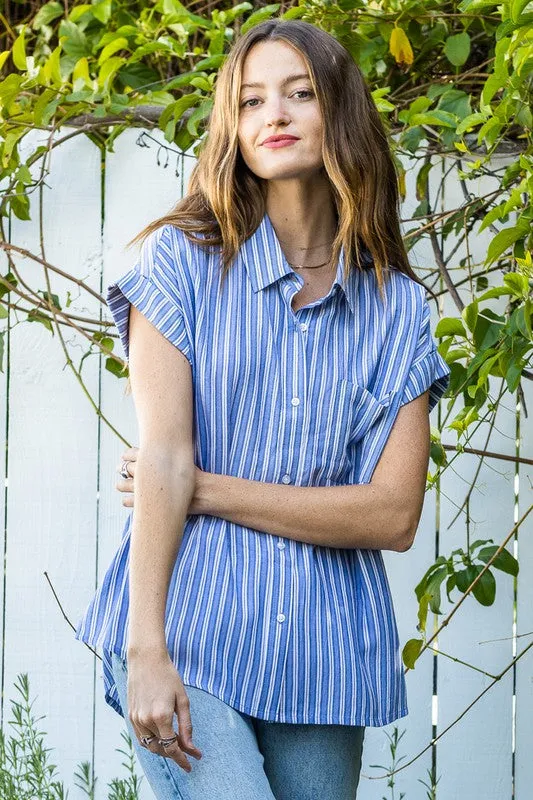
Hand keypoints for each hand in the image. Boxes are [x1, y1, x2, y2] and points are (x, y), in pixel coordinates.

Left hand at [116, 447, 205, 512]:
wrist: (203, 492)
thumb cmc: (194, 476)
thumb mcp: (182, 460)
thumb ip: (169, 457)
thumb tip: (162, 452)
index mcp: (154, 459)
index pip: (133, 453)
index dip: (127, 455)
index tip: (124, 457)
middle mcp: (147, 472)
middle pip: (126, 468)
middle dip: (122, 468)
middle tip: (120, 469)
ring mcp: (146, 488)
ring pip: (124, 485)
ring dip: (121, 485)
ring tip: (120, 485)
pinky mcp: (147, 503)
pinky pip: (130, 501)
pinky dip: (127, 500)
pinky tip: (126, 500)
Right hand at [126, 649, 201, 769]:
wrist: (146, 660)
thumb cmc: (168, 676)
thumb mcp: (183, 699)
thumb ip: (186, 725)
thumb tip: (190, 746)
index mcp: (161, 716)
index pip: (171, 748)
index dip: (182, 759)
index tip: (191, 765)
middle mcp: (146, 721)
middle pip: (160, 749)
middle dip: (174, 754)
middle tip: (189, 751)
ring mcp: (136, 719)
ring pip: (150, 745)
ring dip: (163, 749)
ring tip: (176, 744)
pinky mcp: (130, 716)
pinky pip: (141, 737)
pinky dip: (152, 741)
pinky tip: (162, 737)